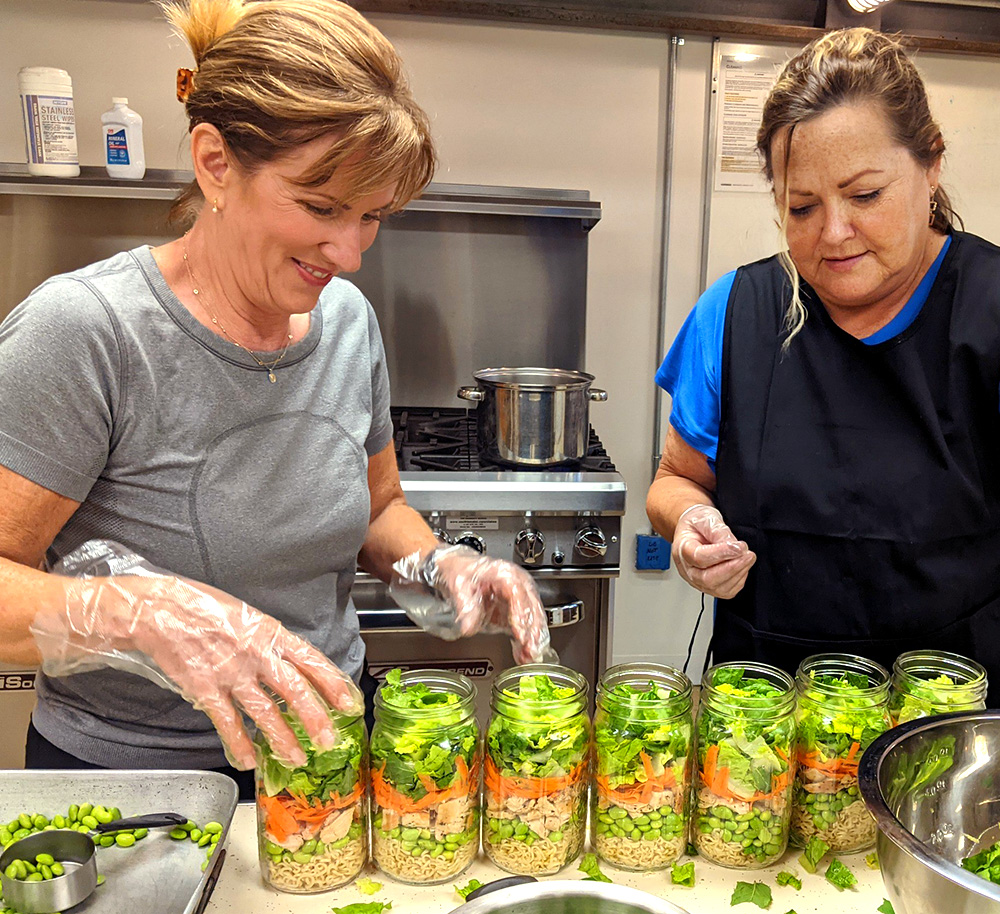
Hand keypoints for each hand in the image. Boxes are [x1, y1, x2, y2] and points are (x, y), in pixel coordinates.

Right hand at [32, 574, 362, 769]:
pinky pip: (227, 723)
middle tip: (330, 740)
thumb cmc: (203, 607)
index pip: (310, 660)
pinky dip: (238, 744)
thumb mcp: (247, 615)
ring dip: (283, 739)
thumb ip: (270, 640)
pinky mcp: (204, 690)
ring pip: (265, 712)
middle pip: (294, 690)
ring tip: (298, 758)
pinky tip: (248, 761)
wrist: (159, 610)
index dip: (332, 683)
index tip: (349, 702)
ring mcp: (230, 673)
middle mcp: (255, 654)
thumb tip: (291, 663)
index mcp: (270, 632)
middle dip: (315, 718)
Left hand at [390, 545, 552, 663]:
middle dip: (533, 632)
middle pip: (532, 608)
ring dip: (533, 639)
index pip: (518, 595)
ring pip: (533, 619)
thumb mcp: (458, 585)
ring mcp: (518, 599)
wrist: (456, 568)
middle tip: (531, 650)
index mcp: (504, 574)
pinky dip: (525, 642)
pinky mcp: (513, 612)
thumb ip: (465, 606)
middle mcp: (517, 585)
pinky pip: (524, 627)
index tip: (521, 634)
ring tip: (528, 657)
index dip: (522, 615)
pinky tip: (522, 654)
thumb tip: (469, 627)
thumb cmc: (461, 570)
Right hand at [672, 504, 755, 598]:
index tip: (739, 547)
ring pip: (718, 588)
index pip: (699, 557)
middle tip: (747, 554)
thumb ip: (719, 532)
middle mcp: (687, 568)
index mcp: (682, 548)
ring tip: (747, 557)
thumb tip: (734, 547)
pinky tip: (741, 566)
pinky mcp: (709, 586)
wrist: (694, 529)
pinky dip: (738, 580)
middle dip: (732, 568)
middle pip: (708, 579)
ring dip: (738, 574)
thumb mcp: (706, 518)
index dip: (722, 554)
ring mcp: (697, 580)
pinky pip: (726, 591)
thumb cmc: (697, 524)